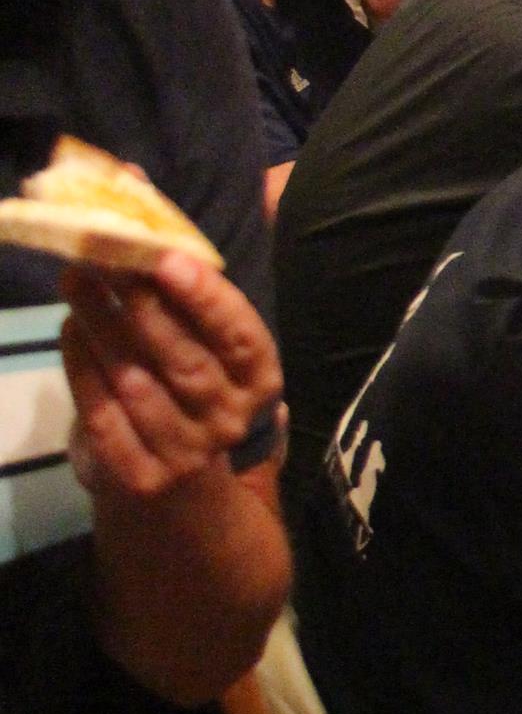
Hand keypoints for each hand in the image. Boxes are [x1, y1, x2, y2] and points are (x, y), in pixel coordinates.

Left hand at [61, 253, 281, 502]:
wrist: (180, 476)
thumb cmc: (194, 386)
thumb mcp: (211, 347)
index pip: (242, 339)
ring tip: (76, 285)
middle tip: (103, 262)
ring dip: (103, 330)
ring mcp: (186, 454)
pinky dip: (83, 371)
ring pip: (139, 386)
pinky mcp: (140, 476)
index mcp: (258, 381)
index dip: (208, 299)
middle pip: (185, 362)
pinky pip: (105, 417)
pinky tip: (71, 333)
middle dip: (142, 307)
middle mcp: (229, 420)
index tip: (167, 260)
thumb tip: (155, 237)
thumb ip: (195, 302)